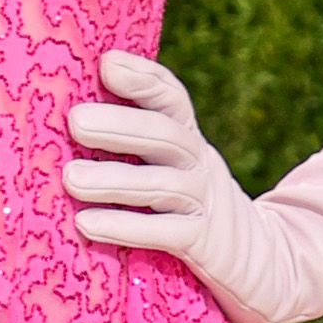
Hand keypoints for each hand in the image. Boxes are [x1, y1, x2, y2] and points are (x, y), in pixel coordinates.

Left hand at [65, 49, 297, 322]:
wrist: (254, 259)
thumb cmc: (185, 206)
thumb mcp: (170, 165)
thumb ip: (135, 140)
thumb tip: (68, 109)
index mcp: (187, 137)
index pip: (171, 97)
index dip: (143, 78)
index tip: (107, 64)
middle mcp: (198, 162)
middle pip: (165, 135)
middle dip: (120, 125)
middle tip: (75, 121)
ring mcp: (202, 201)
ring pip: (161, 184)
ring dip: (113, 180)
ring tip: (71, 177)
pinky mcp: (201, 242)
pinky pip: (163, 232)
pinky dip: (125, 226)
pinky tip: (86, 224)